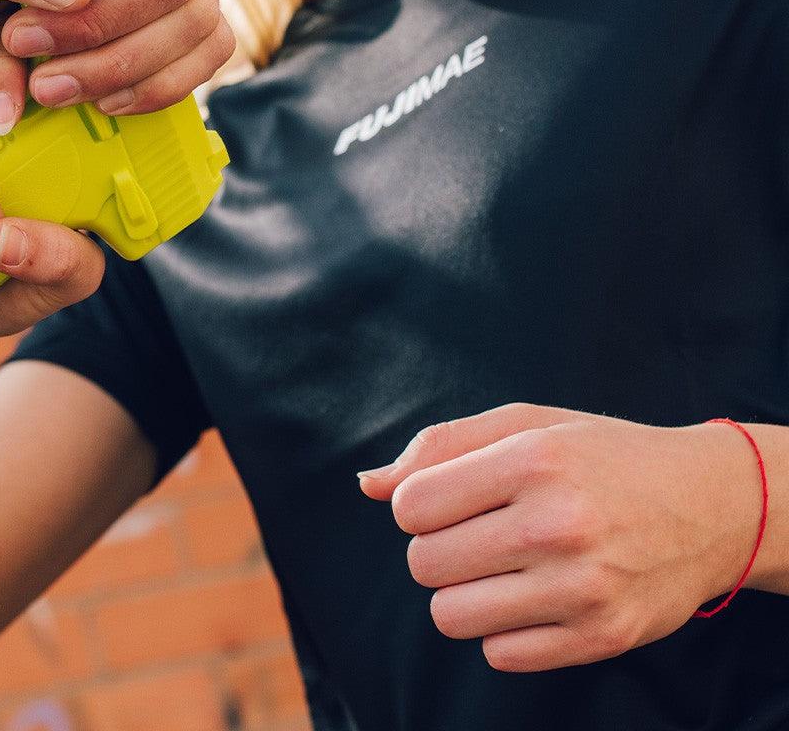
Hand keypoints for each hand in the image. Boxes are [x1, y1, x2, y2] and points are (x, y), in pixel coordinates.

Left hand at [358, 403, 762, 671]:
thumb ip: (441, 446)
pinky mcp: (602, 637)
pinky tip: (533, 596)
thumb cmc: (599, 455)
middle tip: (476, 533)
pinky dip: (502, 629)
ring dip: (461, 592)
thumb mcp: (526, 423)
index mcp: (532, 460)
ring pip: (451, 616)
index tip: (448, 499)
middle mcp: (557, 524)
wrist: (709, 504)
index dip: (417, 504)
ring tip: (498, 566)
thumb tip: (369, 486)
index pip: (411, 506)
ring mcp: (582, 587)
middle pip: (423, 564)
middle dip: (435, 548)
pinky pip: (500, 654)